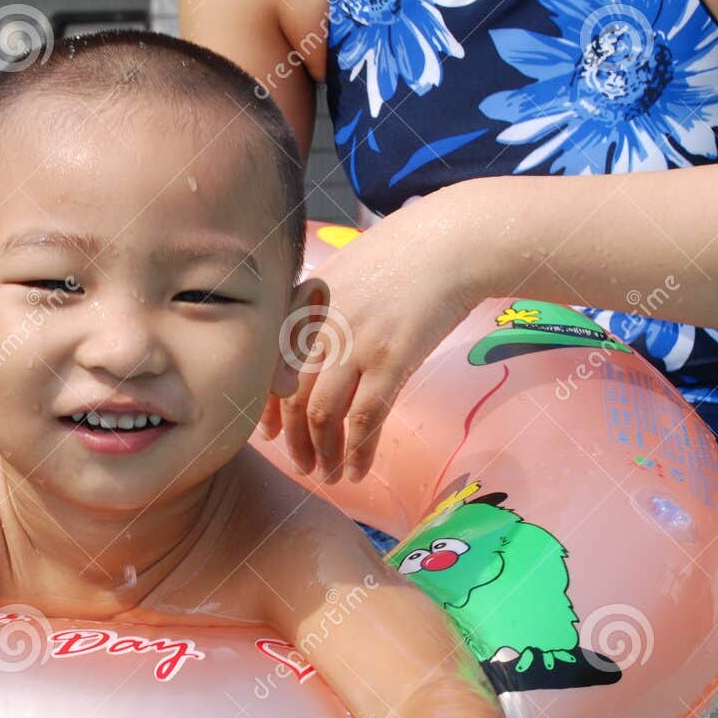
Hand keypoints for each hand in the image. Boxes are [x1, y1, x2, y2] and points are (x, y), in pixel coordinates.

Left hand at [268, 198, 481, 482]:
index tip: (271, 434)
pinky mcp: (391, 359)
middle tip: (302, 465)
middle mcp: (321, 327)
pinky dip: (358, 451)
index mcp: (304, 305)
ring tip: (328, 475)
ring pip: (323, 415)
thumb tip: (300, 351)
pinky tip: (358, 471)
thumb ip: (317, 310)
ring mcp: (355, 344)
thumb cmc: (401, 255)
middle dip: (294, 441)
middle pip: (291, 398)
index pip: (269, 369)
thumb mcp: (342, 271)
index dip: (267, 409)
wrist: (450, 242)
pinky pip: (365, 419)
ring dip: (324, 454)